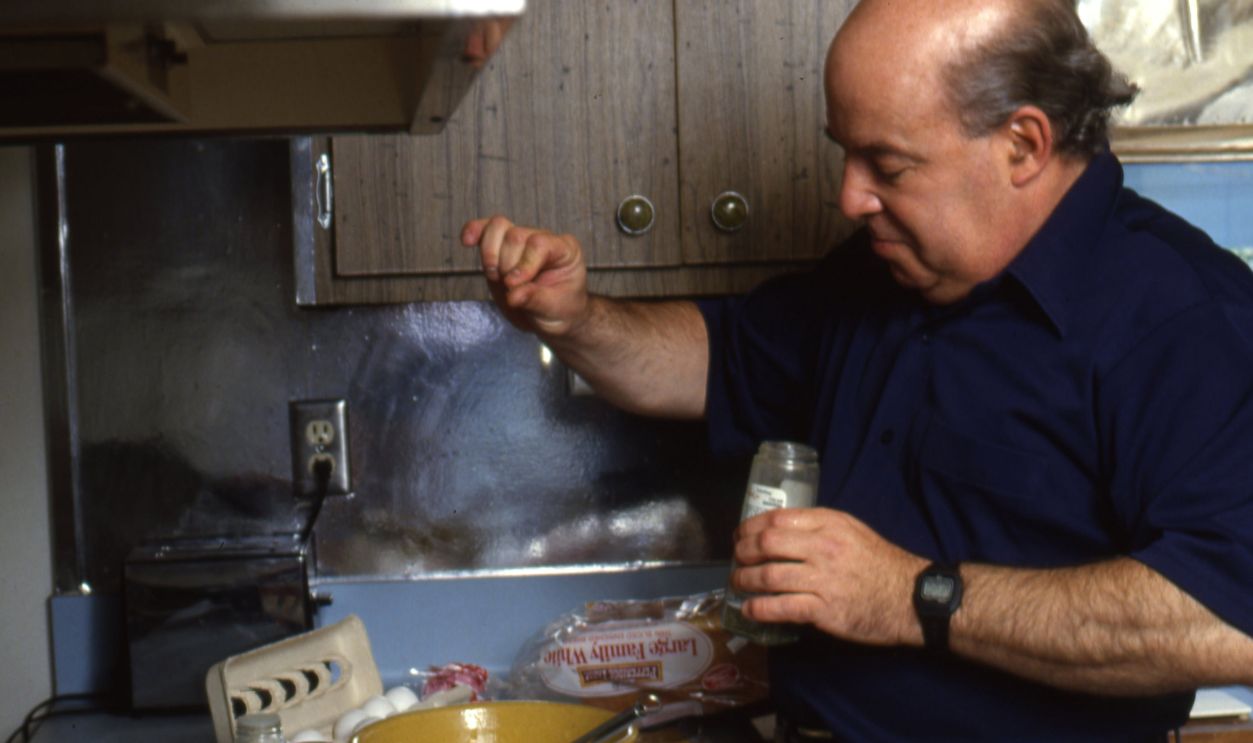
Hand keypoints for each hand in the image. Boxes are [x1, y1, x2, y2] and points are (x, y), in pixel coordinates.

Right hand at [461, 215, 589, 335]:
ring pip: (498, 227)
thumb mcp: (553, 309)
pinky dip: (474, 232)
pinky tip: (467, 241)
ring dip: (489, 254)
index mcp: (565, 250)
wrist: (550, 317)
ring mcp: (521, 241)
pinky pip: (485, 230)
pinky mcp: (501, 248)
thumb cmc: (559, 310)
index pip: (539, 243)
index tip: (513, 286)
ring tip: (496, 277)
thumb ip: (534, 299)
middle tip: (510, 289)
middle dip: (506, 266)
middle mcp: (543, 239)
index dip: (523, 264)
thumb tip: (513, 294)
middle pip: (515, 235)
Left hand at [732, 507, 927, 646]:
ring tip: (738, 583)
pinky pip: (781, 607)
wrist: (912, 598)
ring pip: (769, 575)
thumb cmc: (881, 563)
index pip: (778, 518)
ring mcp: (823, 578)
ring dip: (745, 580)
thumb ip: (820, 526)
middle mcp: (823, 547)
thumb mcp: (853, 530)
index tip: (740, 535)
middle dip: (743, 551)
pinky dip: (759, 608)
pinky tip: (749, 609)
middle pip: (767, 543)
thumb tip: (781, 531)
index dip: (750, 527)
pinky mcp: (824, 609)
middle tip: (736, 559)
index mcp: (829, 523)